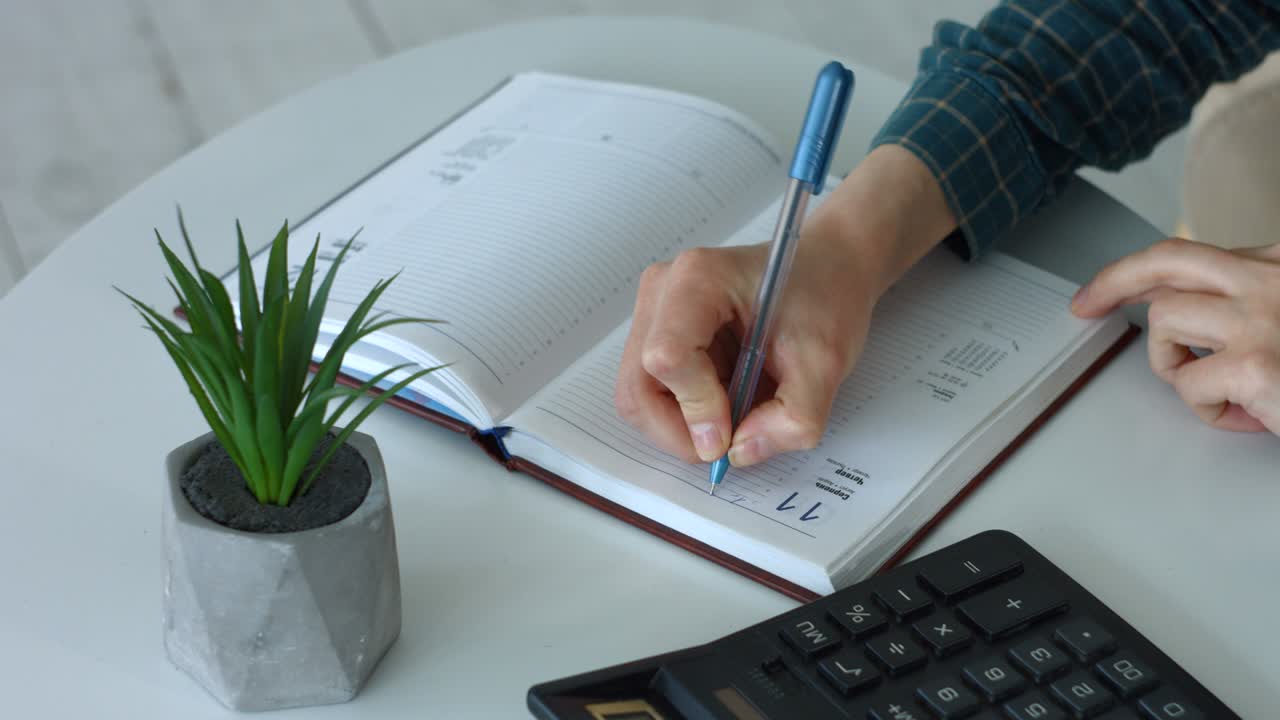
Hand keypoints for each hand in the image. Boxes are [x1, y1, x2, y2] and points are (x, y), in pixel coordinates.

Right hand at [615, 231, 874, 465]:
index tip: (733, 435)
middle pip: (639, 386)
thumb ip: (791, 417)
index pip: (667, 357)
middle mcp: (664, 288)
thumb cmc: (825, 296)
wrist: (827, 267)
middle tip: (727, 445)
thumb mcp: (826, 363)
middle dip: (679, 431)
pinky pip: (651, 391)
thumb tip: (741, 452)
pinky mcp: (657, 330)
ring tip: (734, 413)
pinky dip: (684, 412)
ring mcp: (655, 310)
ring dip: (683, 424)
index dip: (696, 409)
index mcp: (700, 279)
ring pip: (638, 395)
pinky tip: (725, 397)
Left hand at [1071, 237, 1279, 434]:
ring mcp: (1260, 318)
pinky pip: (1188, 384)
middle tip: (1085, 306)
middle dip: (1112, 282)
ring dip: (1174, 363)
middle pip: (1166, 261)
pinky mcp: (1253, 367)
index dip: (1135, 272)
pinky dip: (1208, 408)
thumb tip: (1171, 300)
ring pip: (1163, 322)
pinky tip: (1249, 416)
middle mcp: (1271, 279)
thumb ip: (1237, 300)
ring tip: (1219, 388)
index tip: (1106, 287)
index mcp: (1278, 263)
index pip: (1188, 256)